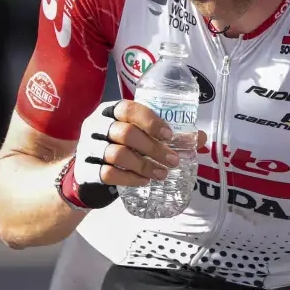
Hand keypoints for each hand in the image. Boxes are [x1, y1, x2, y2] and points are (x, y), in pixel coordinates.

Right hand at [73, 100, 206, 188]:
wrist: (88, 170)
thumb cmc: (119, 146)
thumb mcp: (138, 136)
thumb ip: (165, 135)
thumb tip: (201, 138)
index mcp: (111, 111)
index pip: (128, 108)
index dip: (150, 121)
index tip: (169, 135)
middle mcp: (97, 126)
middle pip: (125, 133)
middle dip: (153, 148)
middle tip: (173, 161)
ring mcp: (89, 147)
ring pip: (118, 154)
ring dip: (144, 165)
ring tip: (162, 174)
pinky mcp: (87, 169)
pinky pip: (109, 173)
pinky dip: (130, 178)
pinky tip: (144, 182)